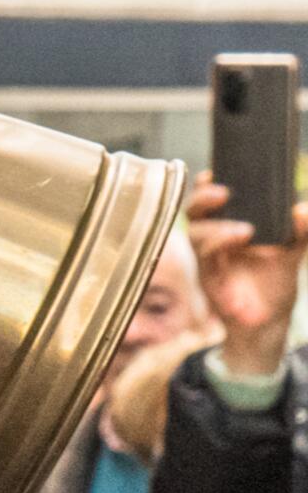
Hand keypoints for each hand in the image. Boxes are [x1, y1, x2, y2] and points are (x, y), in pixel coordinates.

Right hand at [188, 172, 307, 377]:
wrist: (270, 318)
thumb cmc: (272, 280)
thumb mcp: (292, 251)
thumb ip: (299, 231)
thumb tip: (301, 209)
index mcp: (226, 228)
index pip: (208, 202)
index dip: (204, 187)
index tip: (213, 174)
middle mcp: (212, 242)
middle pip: (194, 215)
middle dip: (203, 201)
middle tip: (224, 194)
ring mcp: (209, 264)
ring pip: (199, 240)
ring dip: (218, 234)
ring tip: (245, 233)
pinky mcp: (210, 288)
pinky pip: (211, 278)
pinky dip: (225, 284)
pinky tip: (241, 287)